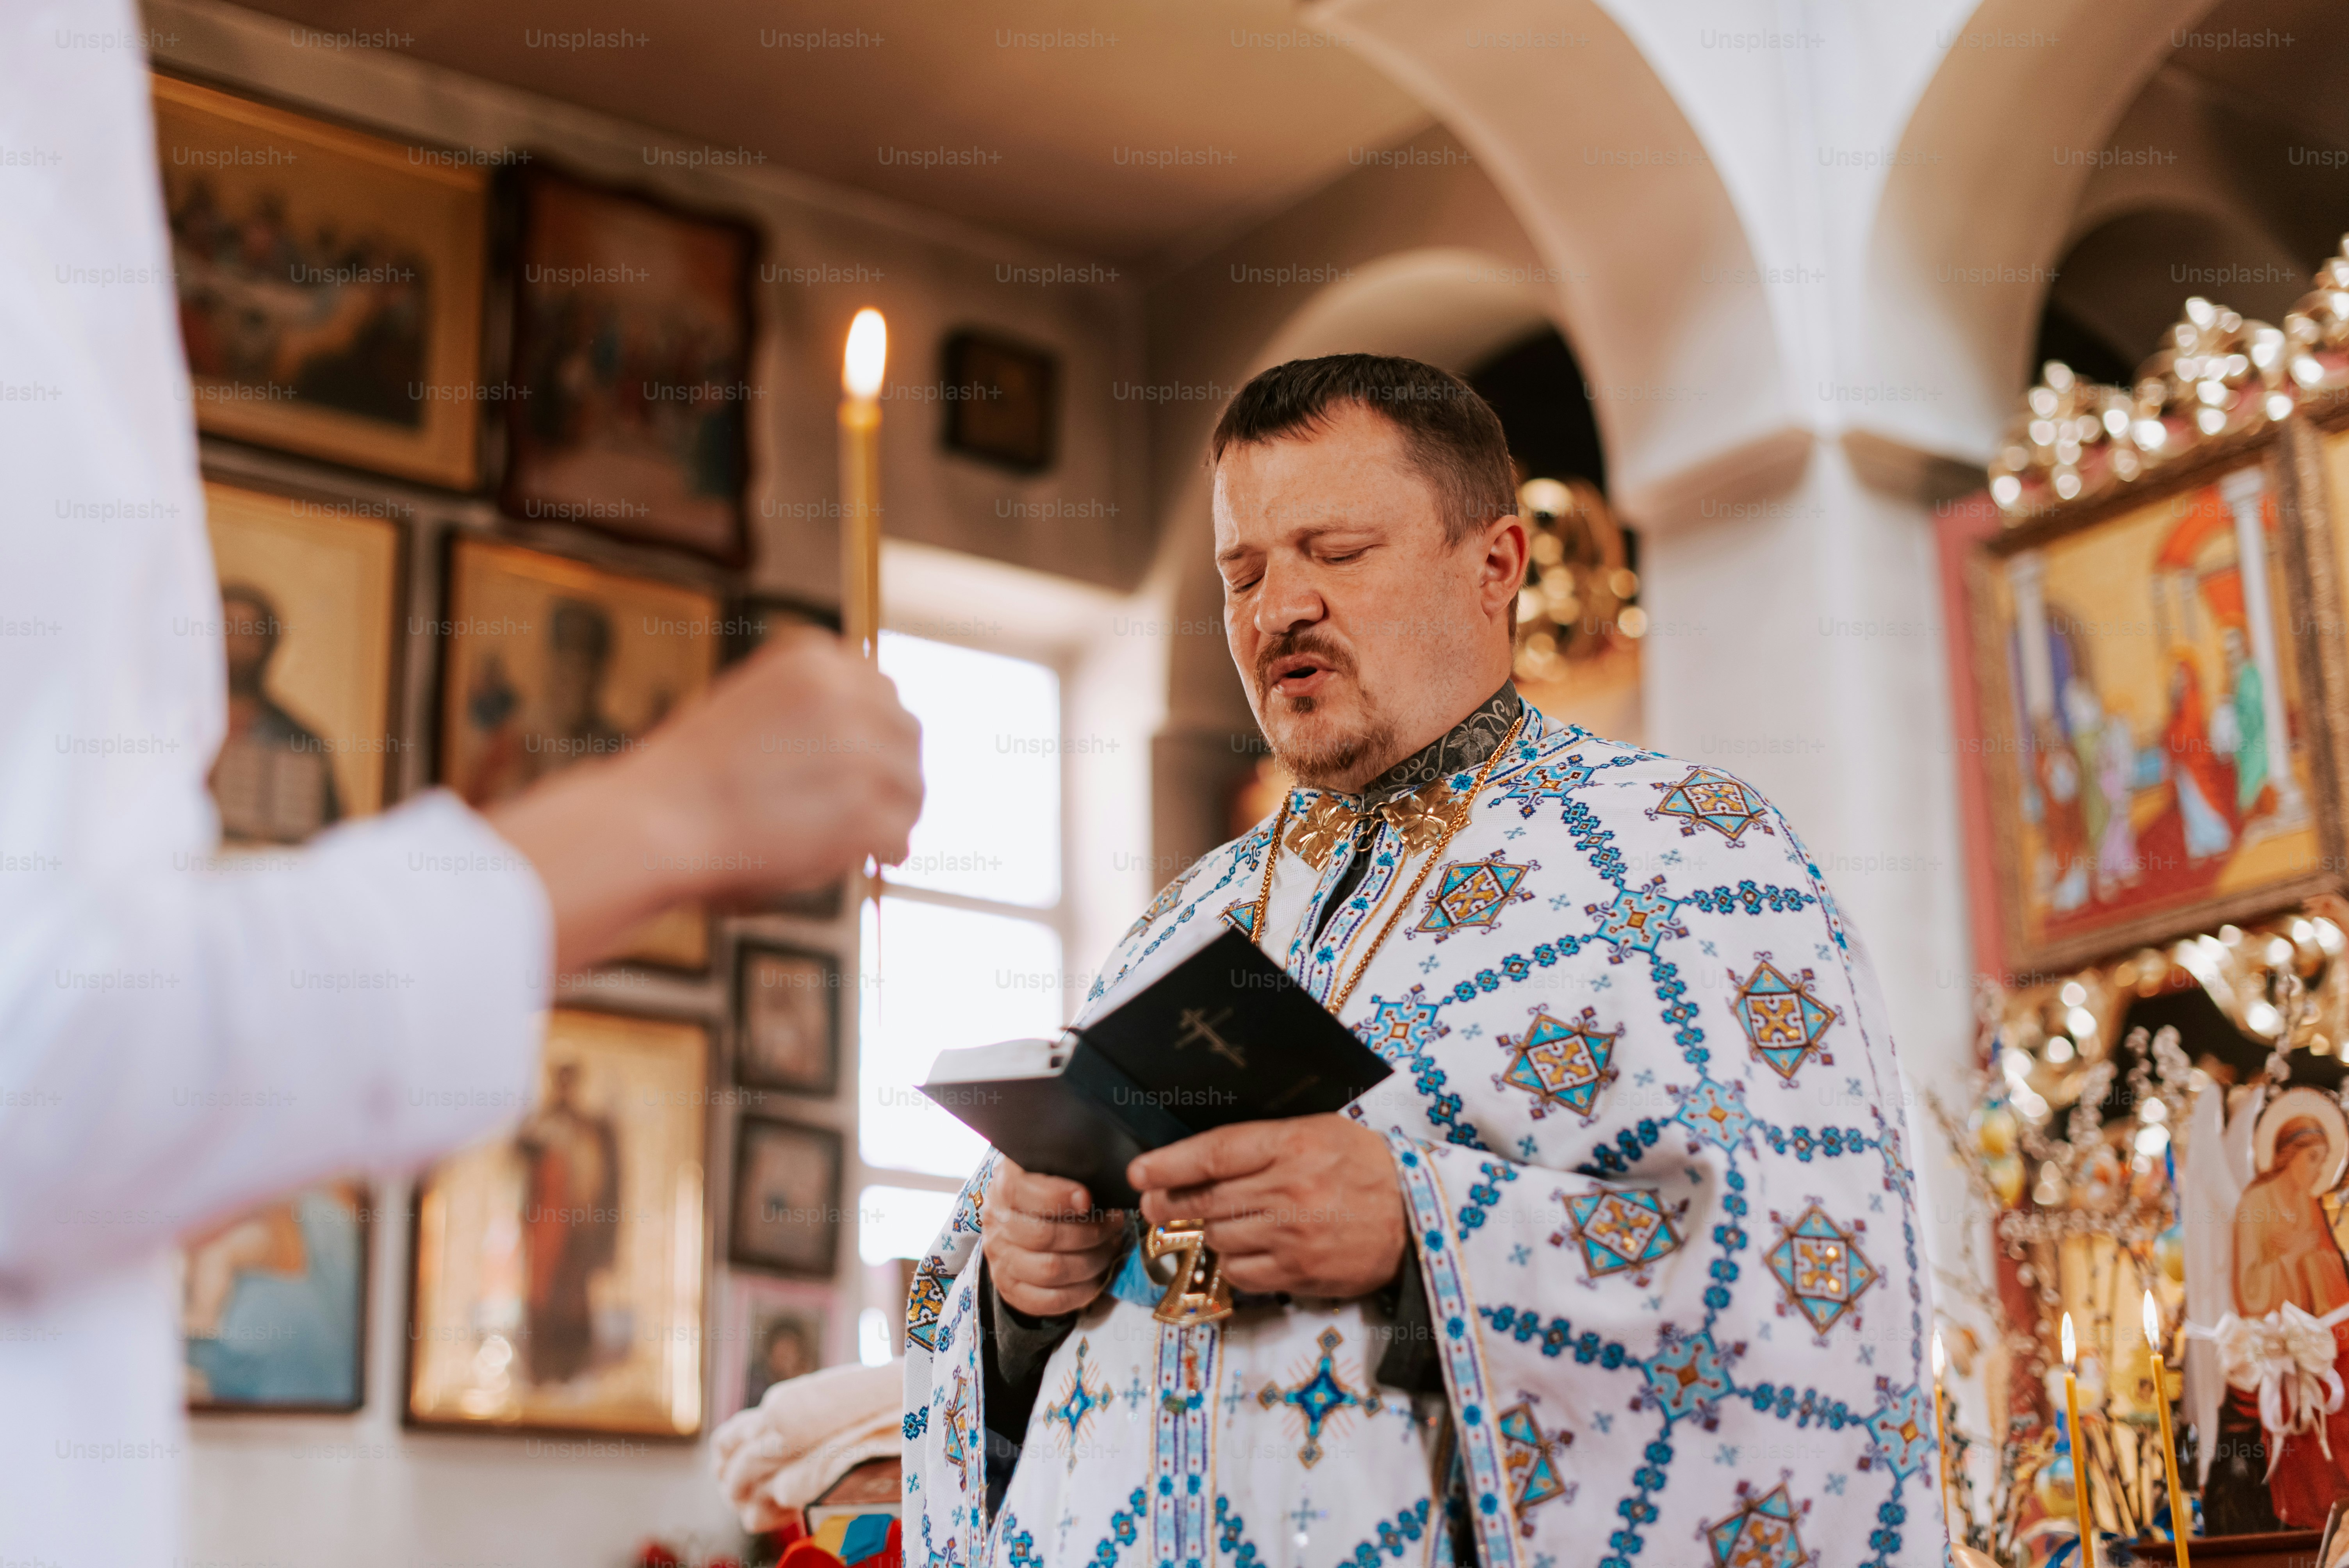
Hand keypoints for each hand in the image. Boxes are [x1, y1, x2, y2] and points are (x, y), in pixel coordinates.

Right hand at [490, 629, 922, 968]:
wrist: (654, 820)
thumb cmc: (688, 776)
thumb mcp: (746, 703)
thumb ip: (806, 708)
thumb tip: (869, 738)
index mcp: (813, 657)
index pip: (881, 688)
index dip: (880, 732)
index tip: (871, 762)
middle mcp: (842, 692)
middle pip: (907, 732)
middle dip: (897, 771)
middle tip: (882, 807)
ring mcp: (856, 750)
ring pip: (912, 786)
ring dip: (898, 814)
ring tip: (874, 839)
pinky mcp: (862, 809)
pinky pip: (901, 834)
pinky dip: (889, 851)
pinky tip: (871, 861)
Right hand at [983, 1156, 1124, 1317]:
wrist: (1019, 1216)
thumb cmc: (1047, 1186)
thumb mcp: (1052, 1167)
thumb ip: (1069, 1168)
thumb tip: (1106, 1180)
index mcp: (1004, 1185)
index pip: (1021, 1191)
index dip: (1057, 1197)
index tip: (1088, 1199)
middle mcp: (997, 1223)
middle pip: (1043, 1236)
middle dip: (1090, 1233)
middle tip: (1115, 1225)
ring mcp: (1000, 1259)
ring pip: (1050, 1270)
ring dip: (1092, 1262)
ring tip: (1110, 1248)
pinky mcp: (1009, 1288)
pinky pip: (1047, 1301)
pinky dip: (1080, 1293)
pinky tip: (1097, 1277)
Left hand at [1128, 1115, 1404, 1297]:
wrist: (1417, 1217)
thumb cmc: (1365, 1167)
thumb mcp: (1320, 1131)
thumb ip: (1265, 1141)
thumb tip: (1205, 1157)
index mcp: (1292, 1145)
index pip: (1213, 1153)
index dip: (1168, 1163)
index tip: (1140, 1171)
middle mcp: (1288, 1190)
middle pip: (1206, 1199)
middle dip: (1170, 1201)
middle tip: (1155, 1203)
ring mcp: (1292, 1236)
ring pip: (1219, 1237)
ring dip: (1209, 1230)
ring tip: (1218, 1221)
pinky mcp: (1300, 1274)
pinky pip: (1241, 1273)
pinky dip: (1233, 1263)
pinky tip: (1243, 1250)